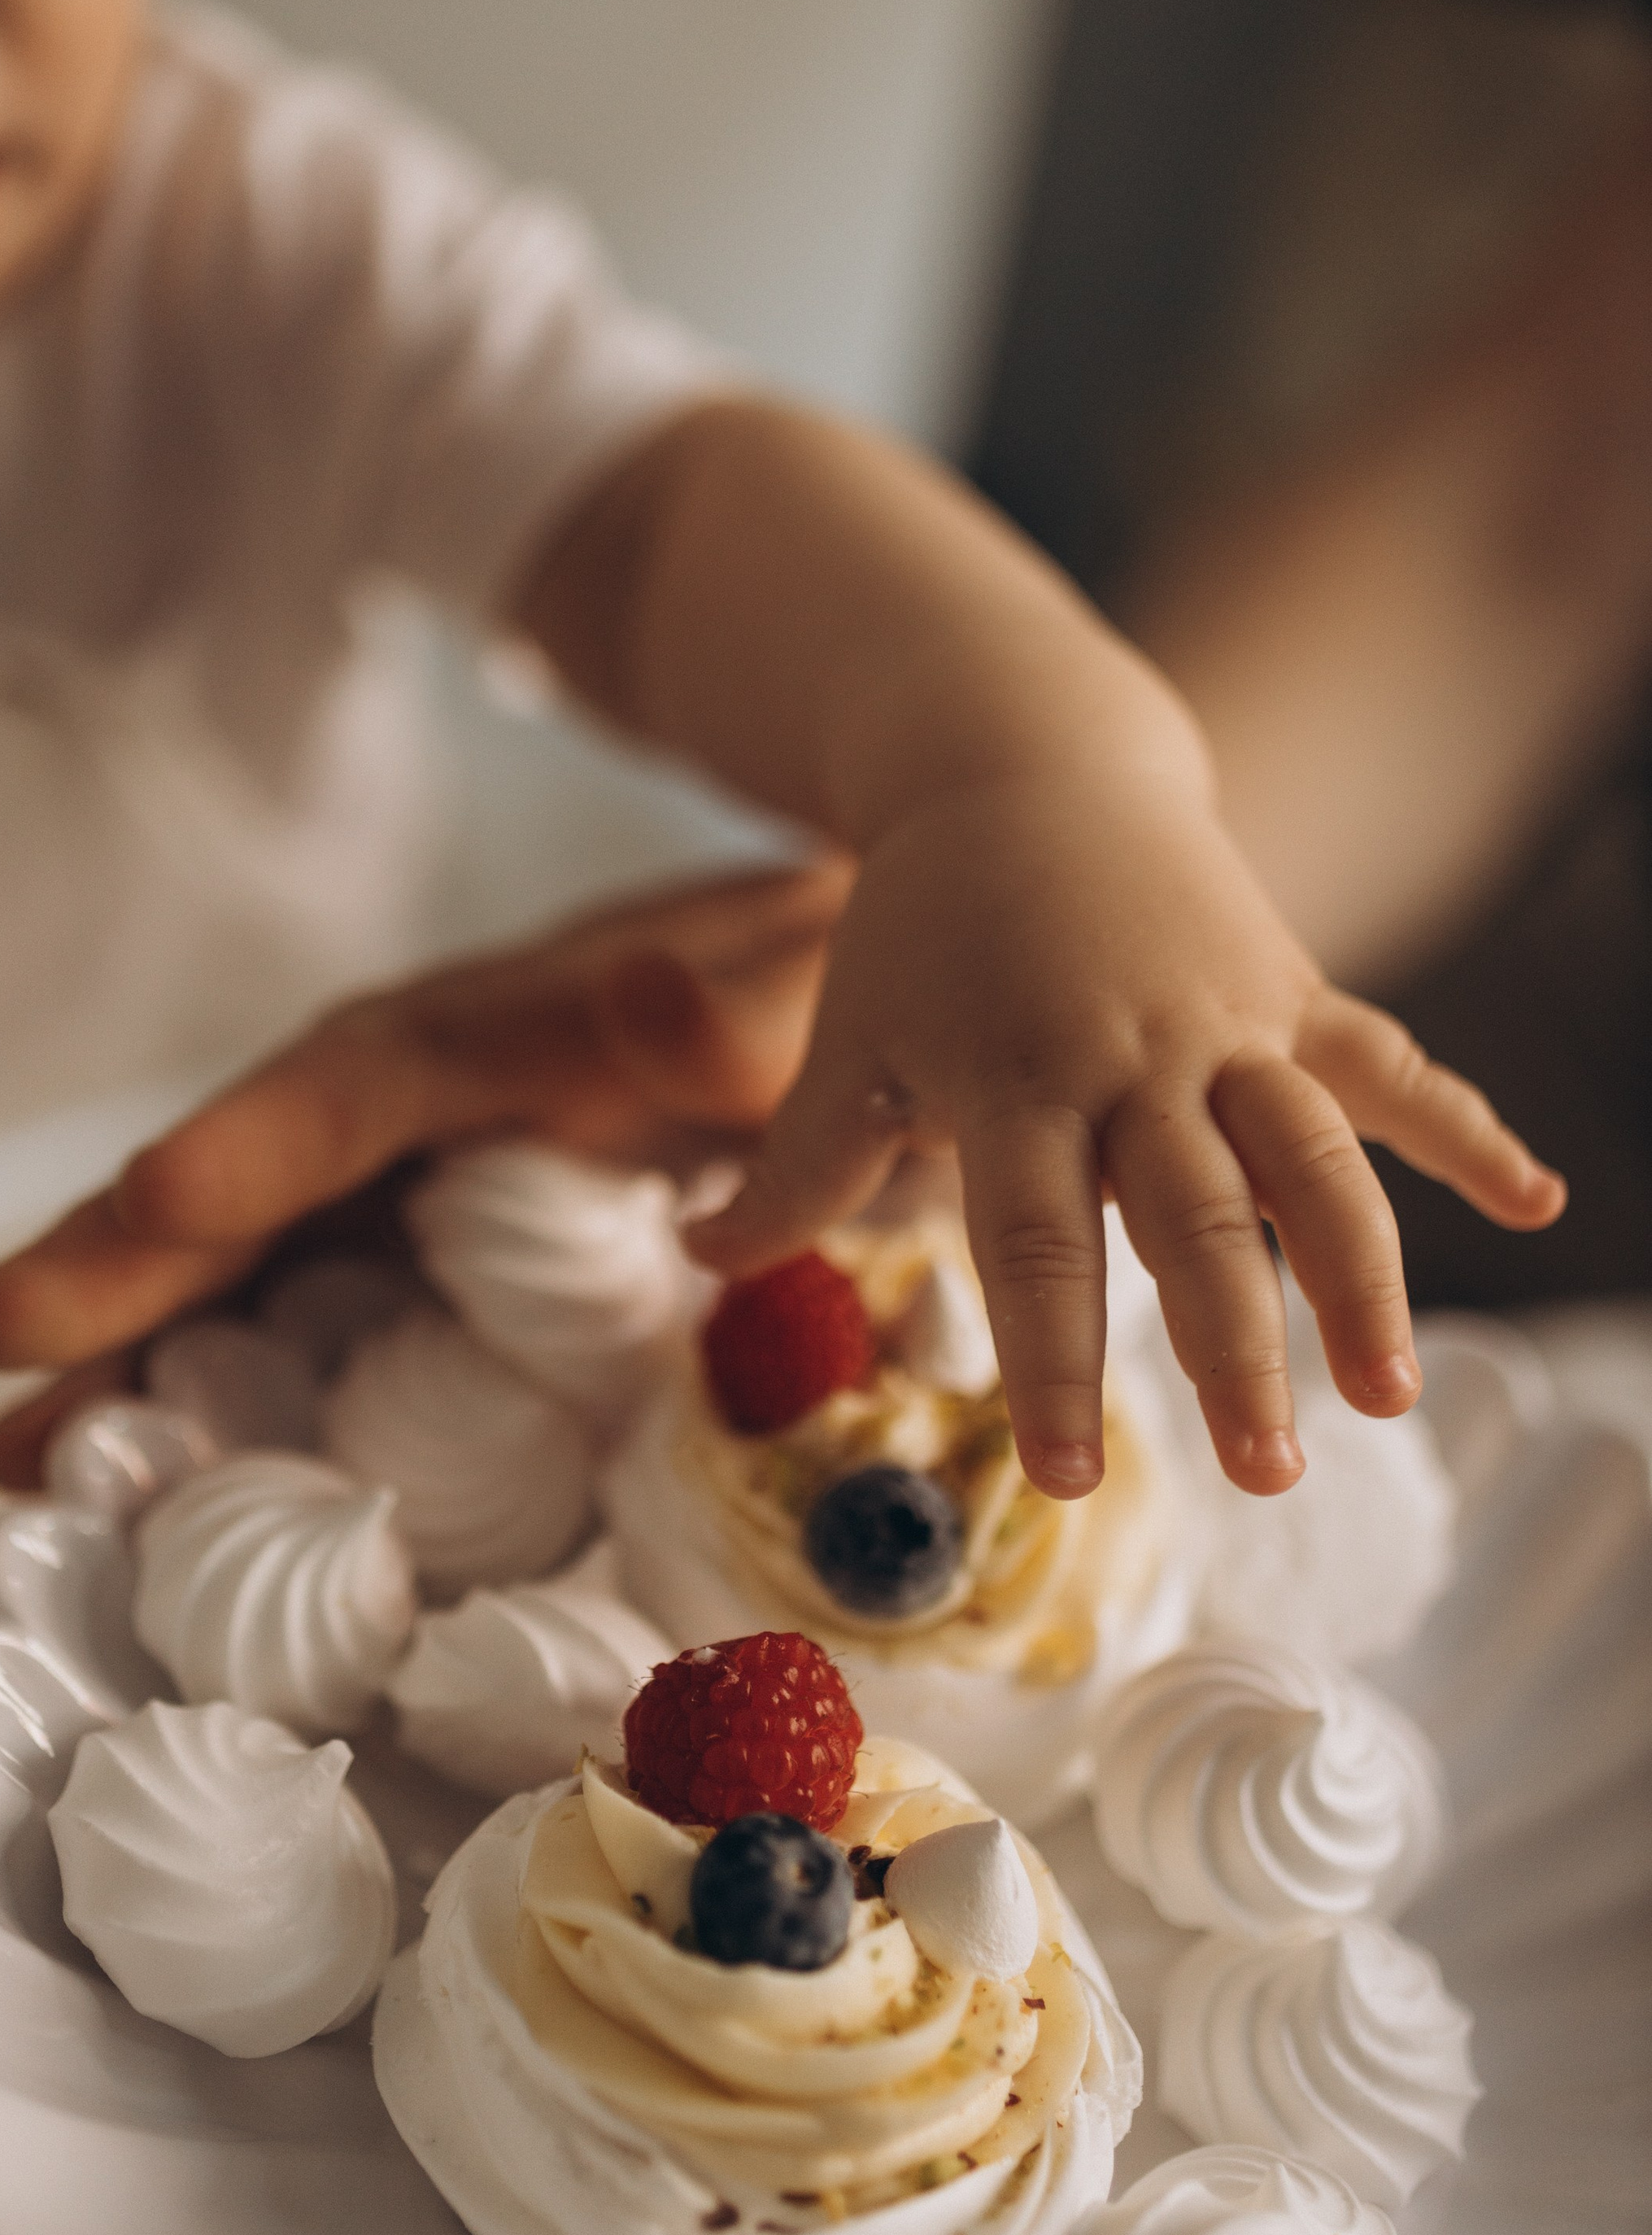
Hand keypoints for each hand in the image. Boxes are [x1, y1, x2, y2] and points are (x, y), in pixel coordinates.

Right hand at [0, 859, 848, 1487]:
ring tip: (17, 1464)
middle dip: (127, 1260)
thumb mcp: (818, 986)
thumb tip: (654, 1008)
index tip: (158, 1198)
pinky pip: (315, 1323)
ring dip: (136, 1354)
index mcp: (518, 1027)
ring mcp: (422, 1181)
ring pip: (256, 1265)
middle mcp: (433, 1100)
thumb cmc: (839, 985)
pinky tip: (134, 1478)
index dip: (266, 1139)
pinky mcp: (440, 1250)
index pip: (375, 1081)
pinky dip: (221, 1393)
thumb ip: (750, 1014)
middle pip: (261, 1177)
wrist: (858, 981)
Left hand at [686, 768, 1565, 1498]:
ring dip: (1358, 1274)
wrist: (1018, 761)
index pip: (1034, 1242)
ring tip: (1386, 1394)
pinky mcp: (1292, 988)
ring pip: (1311, 1156)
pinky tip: (1540, 1201)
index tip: (1063, 1473)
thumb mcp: (845, 1040)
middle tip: (1260, 1473)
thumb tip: (693, 1261)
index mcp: (1012, 1077)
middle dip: (1230, 1349)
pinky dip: (1467, 1129)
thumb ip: (789, 1169)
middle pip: (1192, 1218)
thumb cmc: (919, 926)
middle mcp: (1130, 1055)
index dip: (1052, 1358)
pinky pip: (1390, 1063)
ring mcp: (1226, 1020)